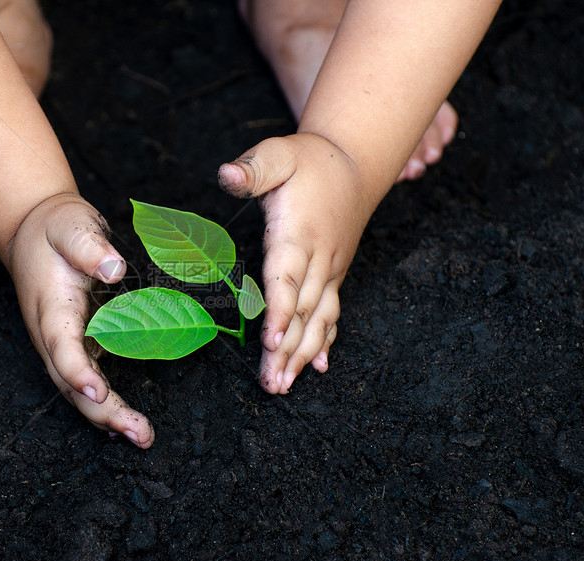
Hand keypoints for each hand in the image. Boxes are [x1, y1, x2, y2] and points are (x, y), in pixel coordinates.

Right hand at [8, 193, 153, 447]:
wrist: (33, 233)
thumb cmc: (56, 229)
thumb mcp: (71, 224)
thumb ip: (89, 245)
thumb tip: (114, 268)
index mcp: (51, 306)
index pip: (61, 344)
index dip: (78, 369)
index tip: (98, 390)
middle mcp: (51, 334)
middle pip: (70, 382)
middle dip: (103, 412)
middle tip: (140, 433)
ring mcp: (61, 345)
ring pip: (78, 391)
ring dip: (108, 418)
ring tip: (142, 437)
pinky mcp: (74, 348)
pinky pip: (85, 385)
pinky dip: (105, 409)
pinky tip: (127, 426)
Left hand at [219, 133, 373, 393]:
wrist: (356, 162)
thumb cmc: (311, 160)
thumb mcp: (279, 153)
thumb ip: (254, 167)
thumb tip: (227, 174)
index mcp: (299, 233)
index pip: (288, 278)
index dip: (280, 311)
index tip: (272, 341)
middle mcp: (319, 259)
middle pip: (301, 311)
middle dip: (287, 350)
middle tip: (271, 384)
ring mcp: (330, 270)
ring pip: (318, 319)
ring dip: (302, 355)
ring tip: (284, 385)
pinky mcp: (335, 275)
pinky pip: (331, 313)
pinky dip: (324, 341)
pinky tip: (317, 368)